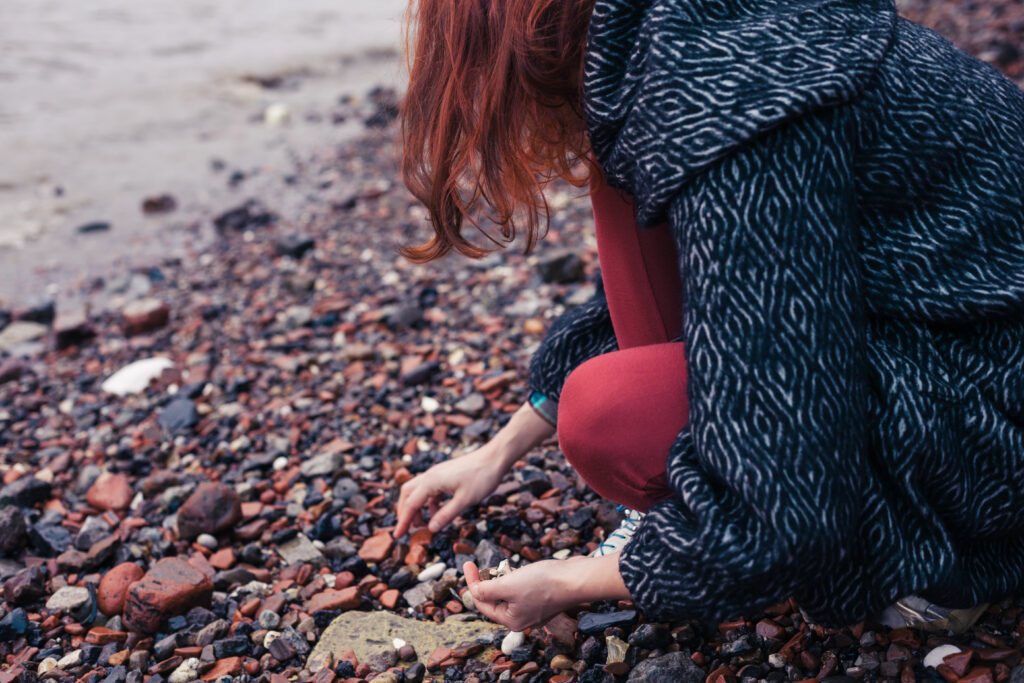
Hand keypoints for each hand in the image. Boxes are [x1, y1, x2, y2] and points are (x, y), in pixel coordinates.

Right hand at [393, 444, 508, 536]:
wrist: (495, 457)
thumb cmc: (482, 477)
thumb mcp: (465, 500)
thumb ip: (446, 515)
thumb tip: (430, 529)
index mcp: (431, 481)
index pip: (411, 504)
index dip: (403, 521)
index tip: (397, 536)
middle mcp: (430, 475)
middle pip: (407, 494)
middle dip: (404, 512)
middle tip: (406, 530)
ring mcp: (438, 474)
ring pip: (417, 491)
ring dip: (416, 507)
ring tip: (421, 525)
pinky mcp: (445, 475)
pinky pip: (430, 489)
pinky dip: (429, 503)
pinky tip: (437, 513)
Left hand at [464, 554, 631, 631]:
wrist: (576, 578)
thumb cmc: (543, 583)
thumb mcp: (508, 585)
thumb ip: (486, 590)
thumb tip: (472, 591)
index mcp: (511, 620)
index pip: (482, 603)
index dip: (472, 582)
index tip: (467, 562)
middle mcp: (522, 618)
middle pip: (495, 599)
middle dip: (488, 581)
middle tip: (482, 564)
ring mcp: (535, 609)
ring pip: (509, 592)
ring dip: (503, 578)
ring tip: (504, 566)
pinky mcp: (544, 597)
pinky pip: (523, 589)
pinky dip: (517, 578)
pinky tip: (521, 569)